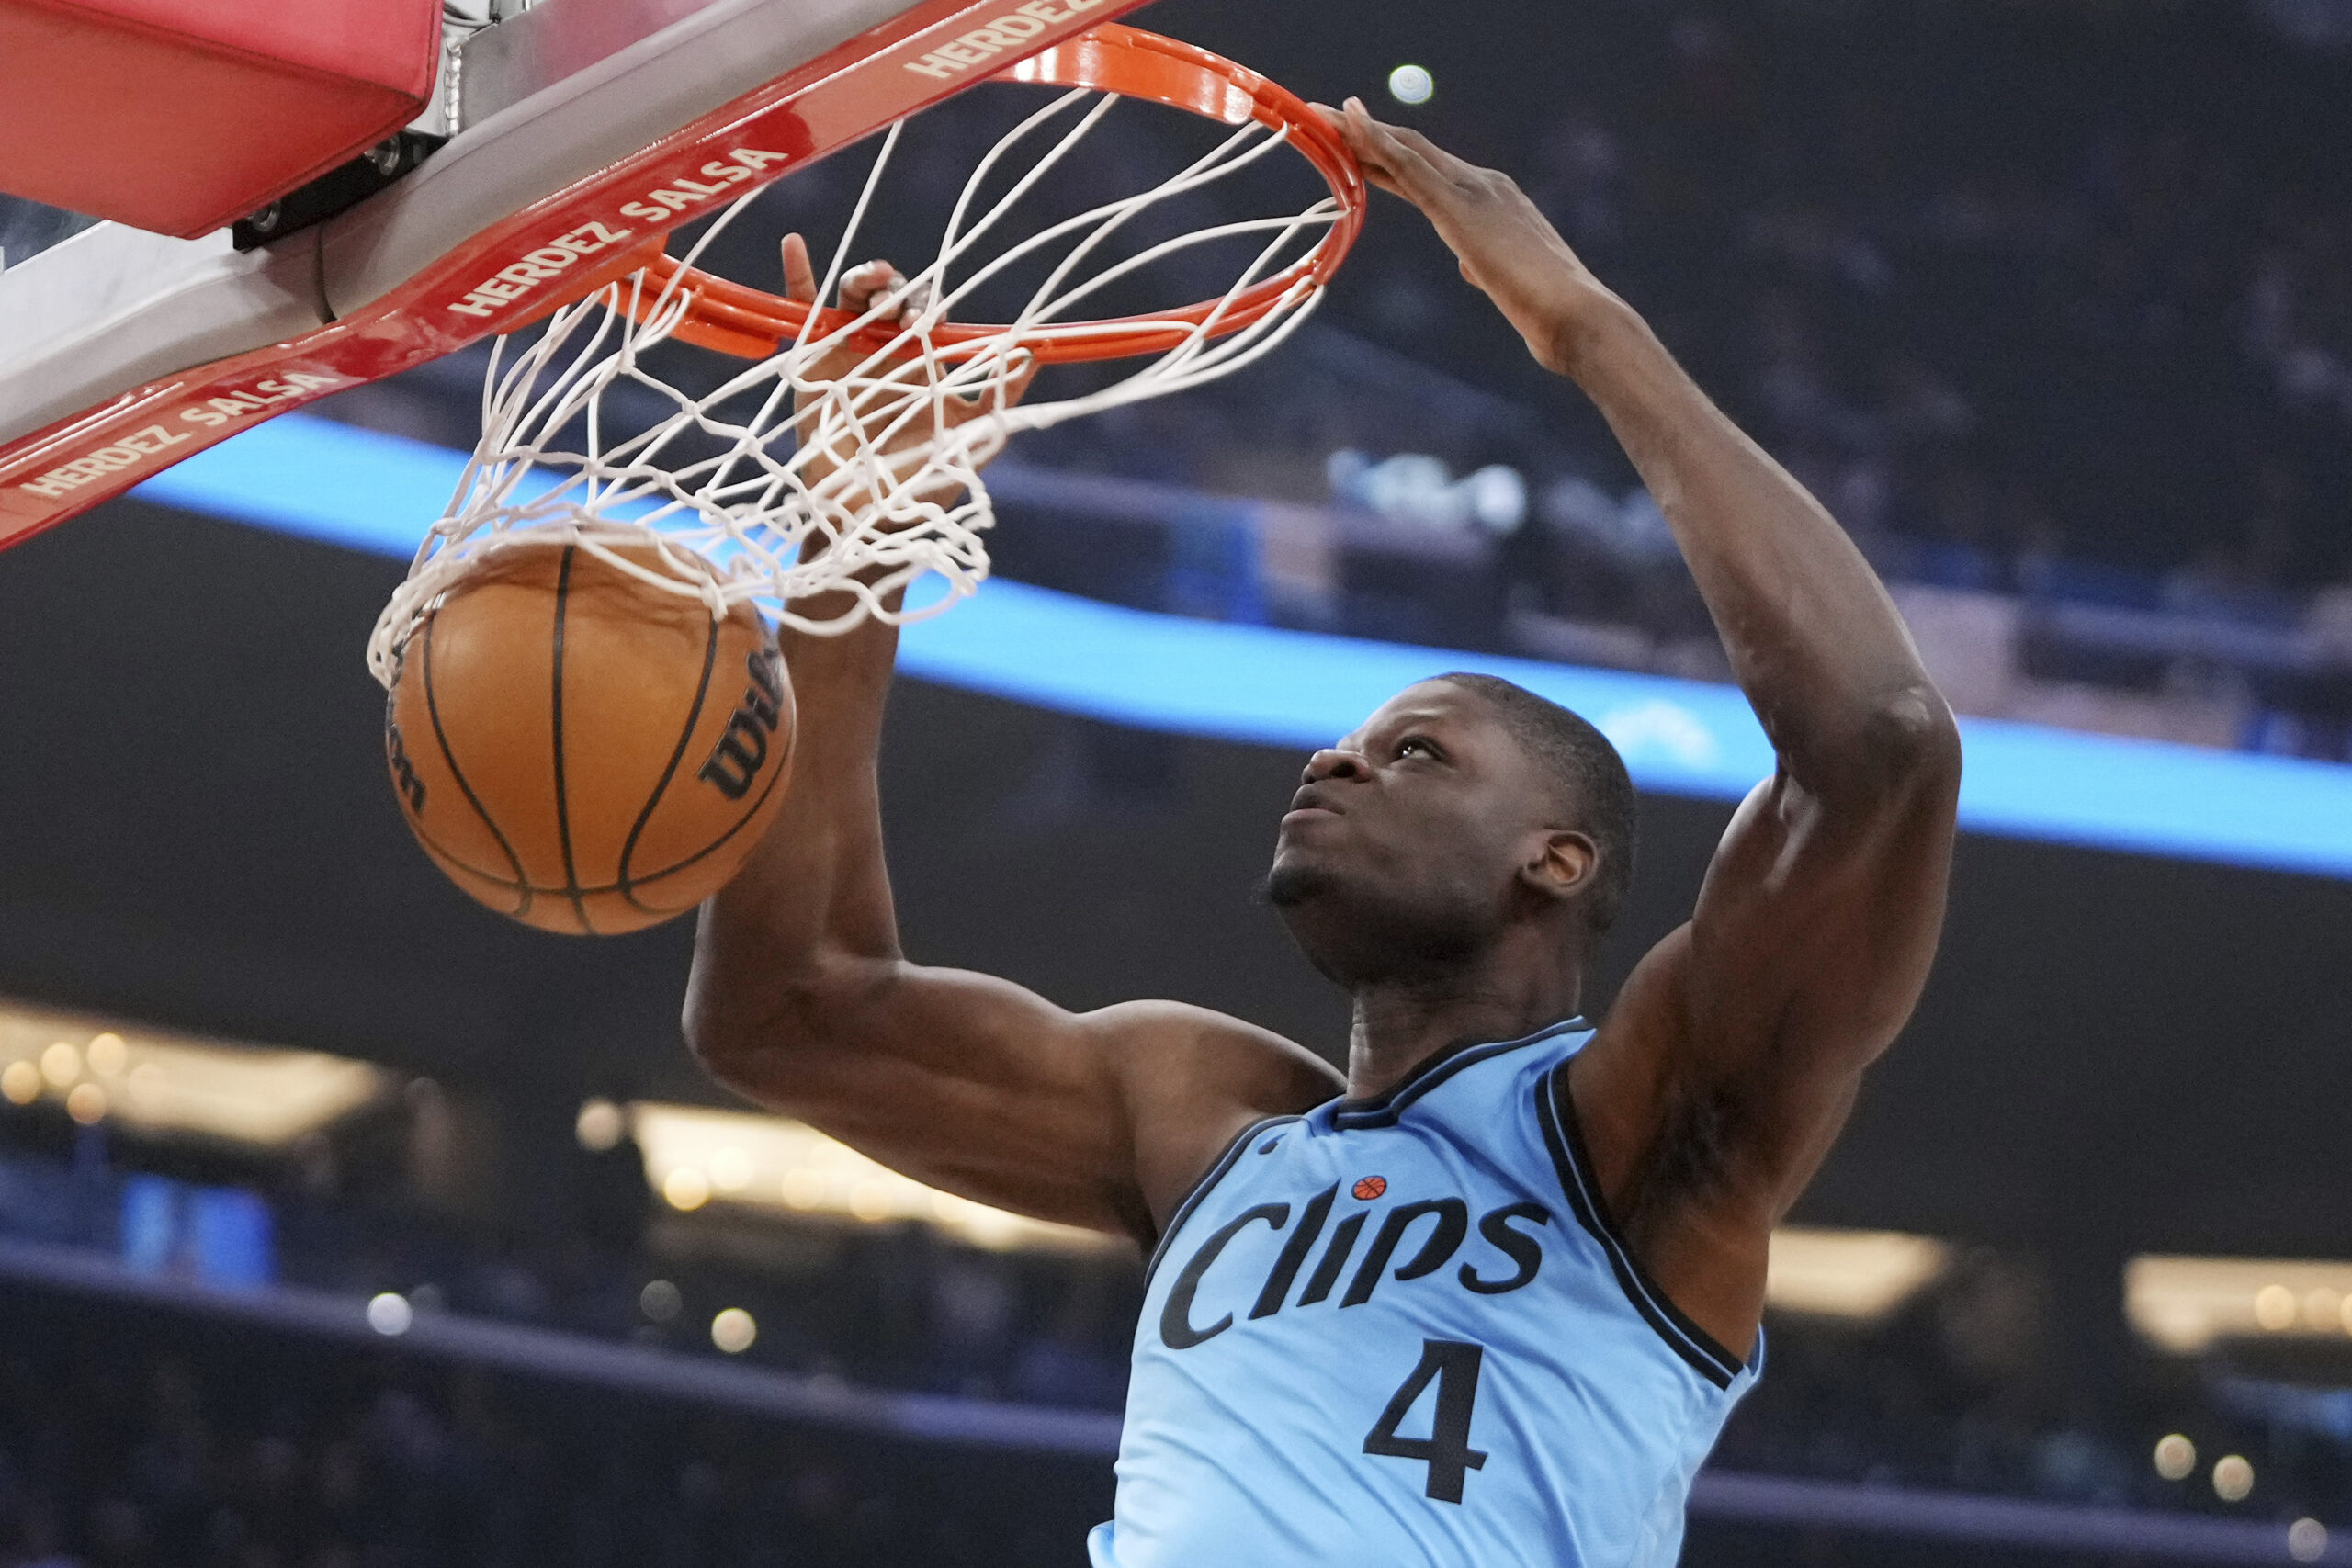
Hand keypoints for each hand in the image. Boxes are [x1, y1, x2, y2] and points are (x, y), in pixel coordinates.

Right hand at [779, 234, 1035, 510]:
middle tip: (904, 315)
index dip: (932, 309)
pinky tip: (795, 245)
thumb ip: (1001, 395)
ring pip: (855, 299)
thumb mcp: (973, 437)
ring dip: (864, 279)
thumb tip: (1034, 354)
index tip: (930, 324)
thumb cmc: (925, 482)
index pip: (932, 316)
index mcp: (926, 364)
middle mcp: (888, 353)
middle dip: (901, 293)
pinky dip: (797, 277)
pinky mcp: (813, 363)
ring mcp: (848, 354)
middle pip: (893, 299)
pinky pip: (802, 314)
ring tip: (874, 279)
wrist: (873, 517)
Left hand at [1313, 98, 1631, 376]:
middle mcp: (1484, 183)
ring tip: (1321, 115)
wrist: (1578, 318)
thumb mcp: (1508, 286)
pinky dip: (1377, 143)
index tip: (1353, 146)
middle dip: (1366, 133)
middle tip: (1324, 117)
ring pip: (1405, 149)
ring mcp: (1473, 191)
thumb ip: (1486, 267)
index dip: (1389, 155)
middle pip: (1412, 149)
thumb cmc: (1550, 313)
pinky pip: (1410, 168)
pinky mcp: (1459, 209)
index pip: (1429, 169)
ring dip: (1360, 130)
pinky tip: (1351, 126)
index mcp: (1495, 199)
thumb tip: (1472, 268)